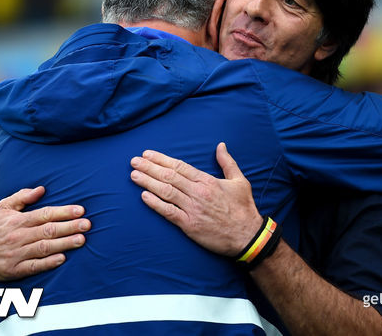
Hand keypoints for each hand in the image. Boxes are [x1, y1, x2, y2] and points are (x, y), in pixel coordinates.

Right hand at [0, 186, 90, 280]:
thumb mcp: (3, 207)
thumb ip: (22, 197)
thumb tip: (42, 189)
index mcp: (18, 220)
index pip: (45, 214)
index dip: (63, 212)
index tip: (81, 210)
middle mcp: (19, 236)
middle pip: (48, 230)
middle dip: (69, 227)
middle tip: (87, 224)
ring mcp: (17, 253)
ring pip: (44, 247)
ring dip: (64, 244)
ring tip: (81, 240)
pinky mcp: (15, 269)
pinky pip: (34, 266)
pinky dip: (48, 263)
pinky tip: (62, 258)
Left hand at [130, 143, 261, 256]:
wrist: (248, 236)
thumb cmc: (244, 209)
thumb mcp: (240, 181)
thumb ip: (227, 162)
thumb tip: (221, 146)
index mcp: (207, 181)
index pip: (179, 166)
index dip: (161, 159)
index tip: (147, 154)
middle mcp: (198, 193)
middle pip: (169, 176)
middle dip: (149, 168)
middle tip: (134, 161)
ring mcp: (193, 209)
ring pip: (166, 192)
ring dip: (148, 182)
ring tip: (134, 175)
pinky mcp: (190, 225)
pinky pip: (168, 212)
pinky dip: (155, 204)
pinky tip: (144, 196)